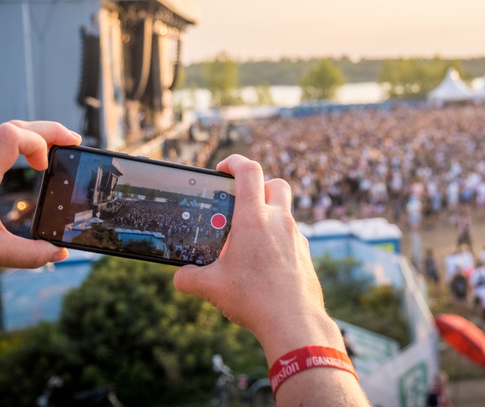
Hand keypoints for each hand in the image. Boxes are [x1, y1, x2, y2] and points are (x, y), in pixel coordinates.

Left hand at [0, 121, 80, 276]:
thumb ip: (29, 255)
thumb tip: (59, 253)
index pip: (12, 135)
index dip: (38, 142)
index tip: (46, 167)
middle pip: (13, 127)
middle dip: (47, 131)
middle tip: (72, 141)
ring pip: (2, 134)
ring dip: (32, 137)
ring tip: (54, 150)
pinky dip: (17, 146)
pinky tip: (27, 161)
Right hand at [173, 155, 342, 360]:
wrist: (294, 323)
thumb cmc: (254, 300)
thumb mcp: (212, 288)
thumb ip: (189, 278)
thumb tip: (179, 277)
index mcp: (254, 219)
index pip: (249, 171)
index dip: (235, 162)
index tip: (224, 168)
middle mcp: (279, 221)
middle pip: (275, 183)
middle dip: (258, 185)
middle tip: (241, 201)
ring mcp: (296, 236)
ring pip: (285, 210)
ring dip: (269, 213)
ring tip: (249, 236)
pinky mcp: (305, 253)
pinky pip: (292, 234)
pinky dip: (278, 237)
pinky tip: (265, 260)